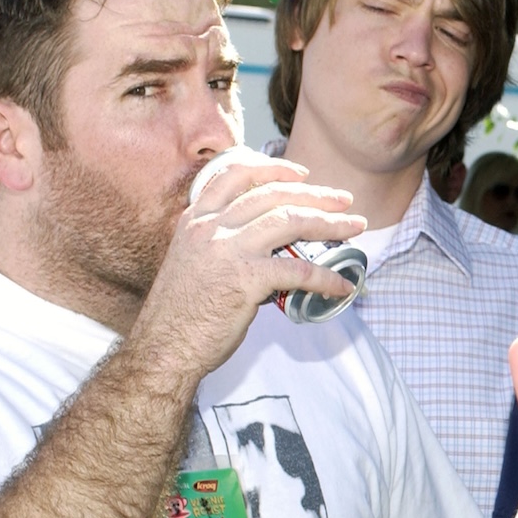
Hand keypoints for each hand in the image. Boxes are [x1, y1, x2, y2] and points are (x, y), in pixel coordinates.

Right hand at [135, 154, 364, 372]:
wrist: (163, 348)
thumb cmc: (180, 313)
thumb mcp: (192, 261)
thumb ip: (221, 245)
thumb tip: (264, 250)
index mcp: (195, 219)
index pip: (236, 174)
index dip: (273, 169)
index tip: (301, 173)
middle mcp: (210, 227)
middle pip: (273, 195)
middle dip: (315, 193)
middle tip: (344, 199)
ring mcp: (227, 251)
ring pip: (290, 221)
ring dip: (329, 222)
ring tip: (355, 227)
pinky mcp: (245, 280)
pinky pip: (299, 270)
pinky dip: (326, 277)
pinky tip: (342, 284)